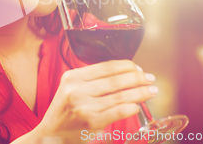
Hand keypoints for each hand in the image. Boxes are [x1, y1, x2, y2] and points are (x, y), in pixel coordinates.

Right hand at [35, 60, 156, 137]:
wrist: (51, 135)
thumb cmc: (65, 112)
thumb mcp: (71, 88)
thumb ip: (91, 80)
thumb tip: (124, 74)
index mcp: (73, 77)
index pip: (106, 67)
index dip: (126, 66)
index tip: (138, 68)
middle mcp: (77, 89)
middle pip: (115, 80)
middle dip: (137, 78)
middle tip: (149, 78)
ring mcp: (84, 106)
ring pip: (120, 95)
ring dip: (140, 93)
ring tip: (151, 91)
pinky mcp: (92, 122)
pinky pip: (118, 111)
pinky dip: (131, 107)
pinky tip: (137, 106)